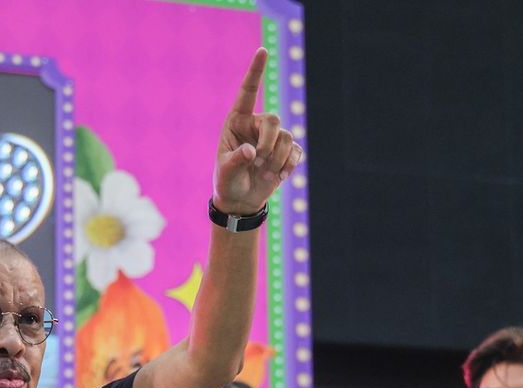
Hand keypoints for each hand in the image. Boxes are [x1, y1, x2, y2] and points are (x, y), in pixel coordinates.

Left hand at [213, 47, 302, 216]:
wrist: (240, 201)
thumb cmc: (227, 182)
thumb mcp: (226, 172)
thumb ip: (236, 160)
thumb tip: (252, 152)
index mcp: (237, 122)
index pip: (248, 93)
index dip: (255, 72)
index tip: (263, 51)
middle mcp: (256, 125)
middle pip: (274, 120)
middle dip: (270, 142)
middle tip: (261, 161)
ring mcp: (273, 138)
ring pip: (287, 137)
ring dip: (278, 158)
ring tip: (265, 173)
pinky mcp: (286, 152)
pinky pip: (296, 151)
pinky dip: (289, 164)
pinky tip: (279, 176)